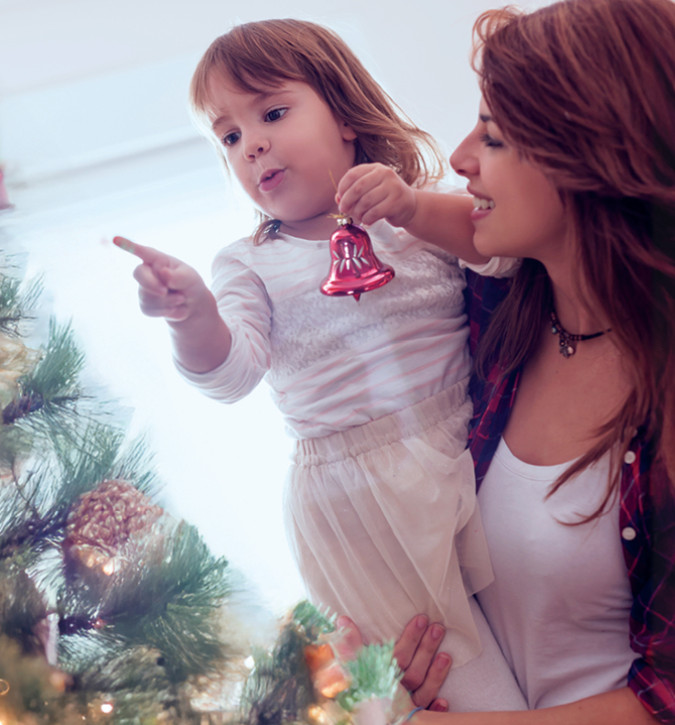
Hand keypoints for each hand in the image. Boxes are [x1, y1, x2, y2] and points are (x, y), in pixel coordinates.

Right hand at [113, 236, 209, 322]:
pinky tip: (175, 308)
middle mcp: (148, 272)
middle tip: (166, 291)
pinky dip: (166, 312)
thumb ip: (178, 276)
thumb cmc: (190, 284)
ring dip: (169, 301)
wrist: (192, 305)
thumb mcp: (190, 277)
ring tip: (181, 299)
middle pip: (139, 274)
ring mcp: (144, 288)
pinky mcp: (145, 304)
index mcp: (157, 260)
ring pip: (148, 296)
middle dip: (153, 285)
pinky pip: (149, 310)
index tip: (115, 239)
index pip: (142, 251)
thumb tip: (162, 272)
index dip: (128, 245)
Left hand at [336, 163, 417, 227]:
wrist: (410, 205)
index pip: (352, 174)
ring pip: (366, 202)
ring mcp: (393, 187)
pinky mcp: (397, 202)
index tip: (340, 198)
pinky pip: (375, 212)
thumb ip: (353, 192)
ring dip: (358, 212)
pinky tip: (367, 220)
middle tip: (343, 209)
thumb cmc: (386, 198)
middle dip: (347, 201)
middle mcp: (385, 174)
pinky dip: (367, 219)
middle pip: (358, 188)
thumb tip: (337, 198)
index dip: (343, 187)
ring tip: (358, 216)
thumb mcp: (370, 190)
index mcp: (375, 168)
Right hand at [336, 615, 451, 711]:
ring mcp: (405, 710)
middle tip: (438, 628)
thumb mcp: (352, 667)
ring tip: (447, 655)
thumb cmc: (357, 693)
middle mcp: (394, 695)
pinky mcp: (411, 720)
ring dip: (436, 675)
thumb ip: (349, 646)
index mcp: (380, 679)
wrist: (368, 719)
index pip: (398, 656)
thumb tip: (342, 619)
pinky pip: (426, 716)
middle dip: (426, 649)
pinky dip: (435, 709)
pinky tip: (444, 701)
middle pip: (414, 672)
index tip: (421, 619)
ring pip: (423, 692)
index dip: (410, 638)